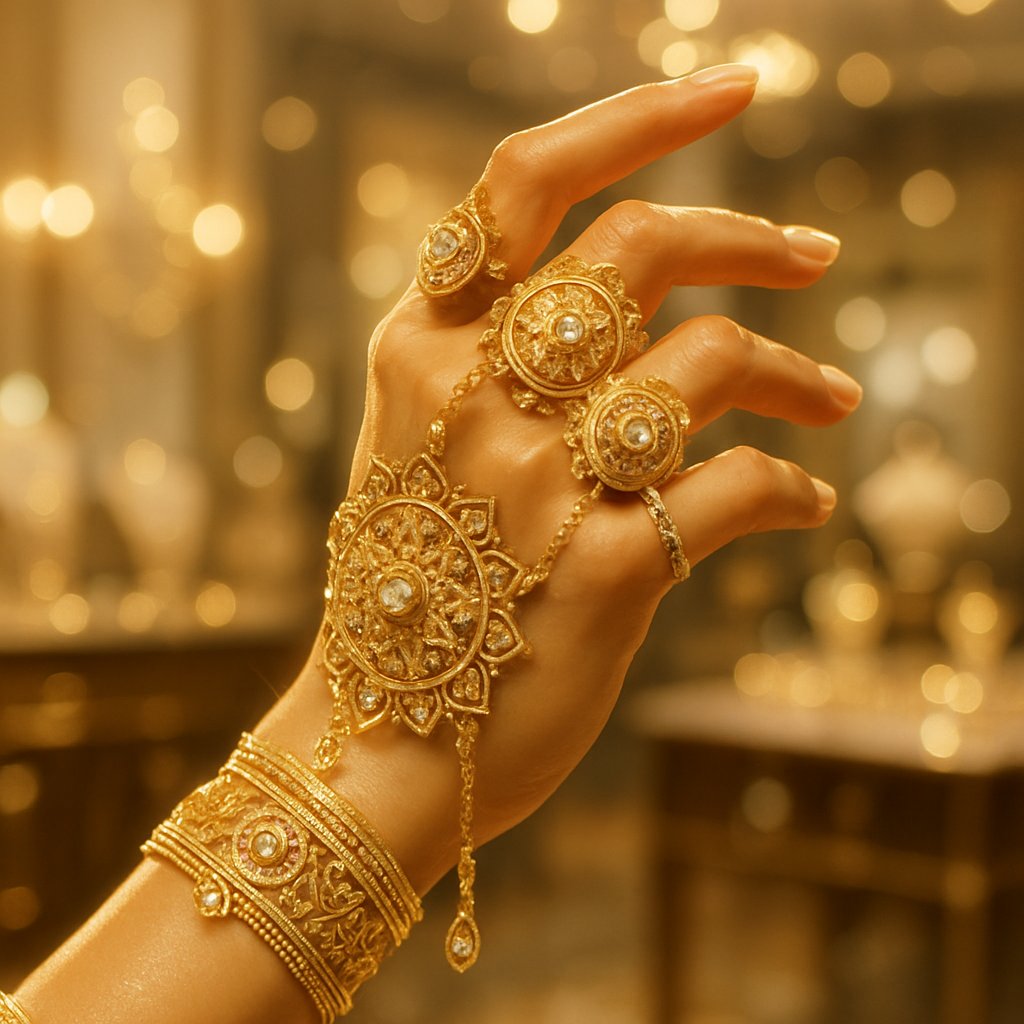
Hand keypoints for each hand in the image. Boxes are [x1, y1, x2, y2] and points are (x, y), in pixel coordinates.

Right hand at [266, 64, 860, 890]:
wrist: (384, 744)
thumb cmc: (412, 598)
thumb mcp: (420, 456)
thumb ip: (497, 372)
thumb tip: (635, 320)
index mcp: (422, 352)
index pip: (525, 184)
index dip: (637, 119)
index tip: (735, 91)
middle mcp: (475, 394)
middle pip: (640, 248)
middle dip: (746, 235)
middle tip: (813, 254)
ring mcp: (539, 479)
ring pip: (705, 359)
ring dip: (789, 370)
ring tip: (830, 400)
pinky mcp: (608, 569)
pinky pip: (737, 486)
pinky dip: (790, 487)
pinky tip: (804, 503)